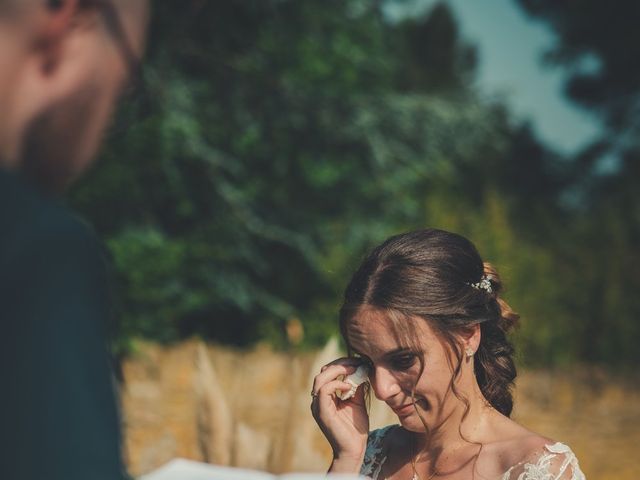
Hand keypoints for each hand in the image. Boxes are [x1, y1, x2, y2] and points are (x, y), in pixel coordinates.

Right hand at [310, 357, 368, 472]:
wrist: (354, 449)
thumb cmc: (355, 429)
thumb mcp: (357, 402)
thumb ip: (356, 387)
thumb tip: (361, 370)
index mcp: (325, 396)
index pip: (328, 372)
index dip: (342, 364)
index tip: (357, 361)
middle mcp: (318, 399)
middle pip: (323, 372)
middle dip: (340, 364)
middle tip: (356, 362)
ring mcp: (318, 405)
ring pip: (321, 378)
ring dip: (338, 370)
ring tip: (353, 370)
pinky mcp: (322, 412)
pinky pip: (324, 391)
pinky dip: (337, 384)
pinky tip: (349, 387)